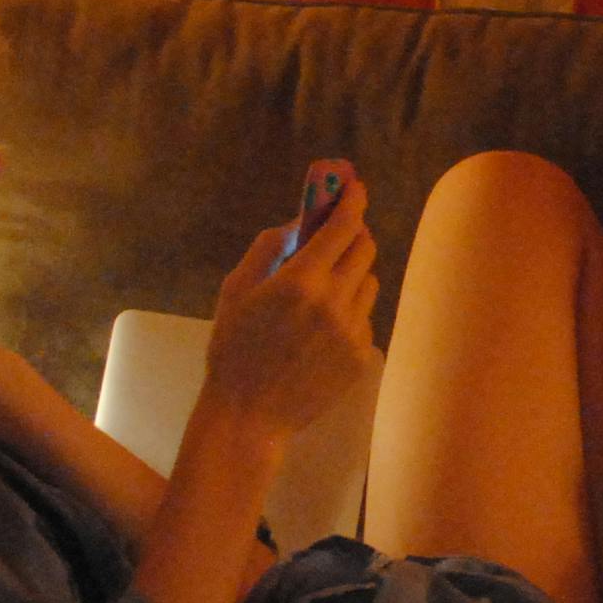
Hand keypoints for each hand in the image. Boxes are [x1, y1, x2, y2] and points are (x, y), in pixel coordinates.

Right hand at [200, 162, 380, 437]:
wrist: (249, 415)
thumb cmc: (233, 348)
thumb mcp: (237, 288)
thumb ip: (271, 246)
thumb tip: (301, 221)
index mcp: (301, 280)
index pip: (344, 225)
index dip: (352, 200)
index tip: (355, 186)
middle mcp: (335, 302)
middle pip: (365, 248)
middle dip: (353, 233)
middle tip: (337, 234)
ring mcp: (353, 332)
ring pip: (369, 282)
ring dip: (351, 274)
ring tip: (321, 290)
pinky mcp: (362, 357)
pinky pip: (364, 318)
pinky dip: (349, 311)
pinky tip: (319, 330)